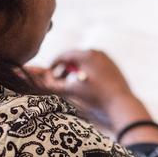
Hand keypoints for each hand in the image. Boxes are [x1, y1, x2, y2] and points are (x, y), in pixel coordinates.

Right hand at [24, 50, 157, 145]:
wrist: (121, 104)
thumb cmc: (95, 98)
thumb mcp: (71, 91)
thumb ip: (52, 85)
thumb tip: (36, 80)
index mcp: (85, 54)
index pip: (63, 56)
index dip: (53, 65)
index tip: (49, 75)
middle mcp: (96, 52)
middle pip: (74, 57)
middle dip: (65, 68)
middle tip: (59, 79)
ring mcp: (106, 58)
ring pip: (85, 61)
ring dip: (75, 70)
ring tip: (72, 83)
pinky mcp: (113, 66)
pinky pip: (95, 65)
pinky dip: (87, 72)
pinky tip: (86, 85)